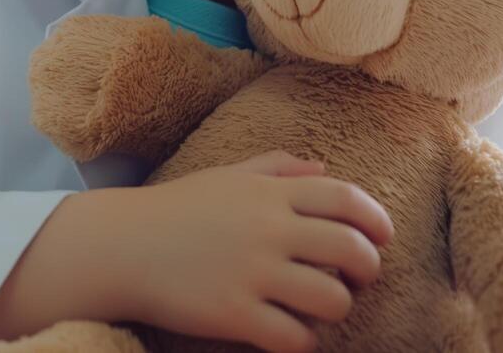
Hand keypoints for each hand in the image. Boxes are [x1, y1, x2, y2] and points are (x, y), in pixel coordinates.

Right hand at [107, 151, 393, 352]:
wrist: (119, 245)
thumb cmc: (174, 210)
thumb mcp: (226, 175)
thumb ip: (277, 167)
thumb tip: (325, 167)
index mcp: (268, 192)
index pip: (346, 198)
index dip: (377, 219)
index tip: (382, 237)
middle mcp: (267, 228)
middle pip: (352, 249)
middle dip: (368, 269)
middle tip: (357, 280)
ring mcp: (252, 271)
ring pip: (333, 299)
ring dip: (338, 308)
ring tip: (319, 309)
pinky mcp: (234, 313)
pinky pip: (296, 337)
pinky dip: (305, 341)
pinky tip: (290, 334)